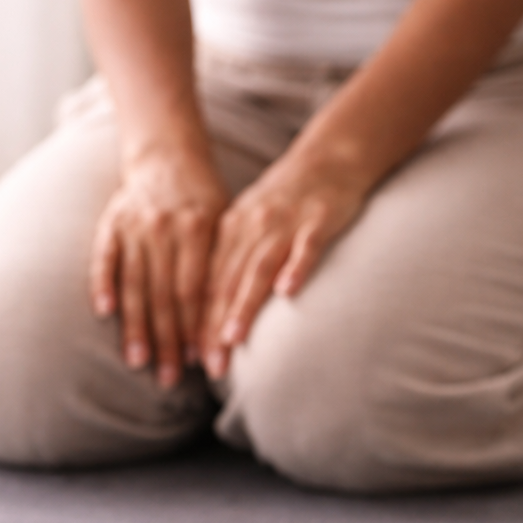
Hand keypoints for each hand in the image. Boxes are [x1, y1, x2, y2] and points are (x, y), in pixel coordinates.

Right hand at [91, 149, 227, 386]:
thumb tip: (231, 322)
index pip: (196, 290)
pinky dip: (103, 285)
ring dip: (136, 327)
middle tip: (170, 377)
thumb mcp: (224, 222)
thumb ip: (224, 265)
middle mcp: (166, 228)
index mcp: (199, 228)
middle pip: (166, 294)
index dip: (197, 328)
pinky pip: (105, 258)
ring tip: (139, 362)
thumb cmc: (204, 200)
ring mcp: (135, 225)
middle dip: (168, 340)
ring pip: (136, 284)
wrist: (167, 156)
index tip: (200, 361)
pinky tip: (105, 314)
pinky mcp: (111, 223)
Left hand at [201, 152, 367, 379]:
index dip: (200, 322)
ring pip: (259, 267)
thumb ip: (234, 264)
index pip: (209, 284)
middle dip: (216, 326)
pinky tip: (288, 291)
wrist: (328, 158)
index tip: (195, 358)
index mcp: (230, 231)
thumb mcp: (250, 226)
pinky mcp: (318, 219)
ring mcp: (285, 223)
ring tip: (234, 337)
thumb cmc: (287, 201)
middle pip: (228, 282)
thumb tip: (213, 312)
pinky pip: (306, 246)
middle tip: (211, 365)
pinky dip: (295, 267)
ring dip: (245, 304)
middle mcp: (251, 227)